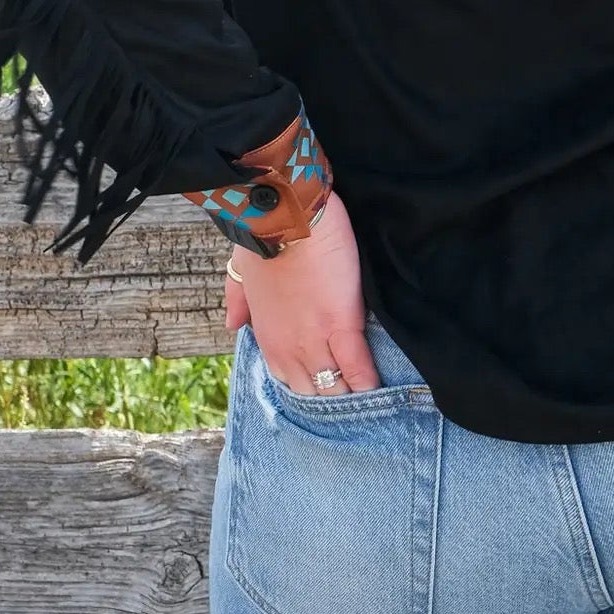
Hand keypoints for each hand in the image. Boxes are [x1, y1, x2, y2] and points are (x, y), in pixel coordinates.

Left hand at [223, 191, 379, 395]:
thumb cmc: (263, 233)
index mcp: (268, 337)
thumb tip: (232, 322)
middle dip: (333, 399)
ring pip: (336, 389)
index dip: (312, 387)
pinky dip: (370, 382)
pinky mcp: (342, 325)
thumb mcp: (241, 269)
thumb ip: (236, 297)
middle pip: (315, 395)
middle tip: (355, 399)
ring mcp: (315, 341)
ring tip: (374, 401)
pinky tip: (382, 388)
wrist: (284, 213)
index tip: (328, 388)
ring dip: (353, 396)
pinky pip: (358, 369)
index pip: (291, 381)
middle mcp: (289, 348)